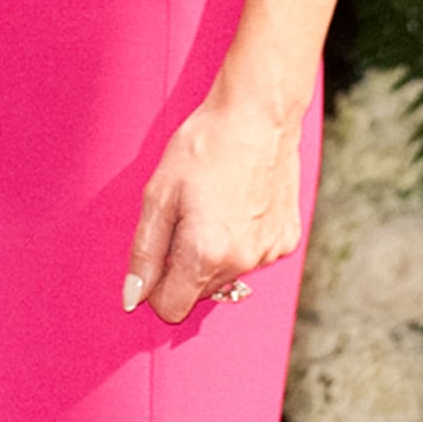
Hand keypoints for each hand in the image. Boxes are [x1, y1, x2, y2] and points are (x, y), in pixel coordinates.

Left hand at [125, 50, 308, 325]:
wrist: (257, 114)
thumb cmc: (204, 146)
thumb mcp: (159, 195)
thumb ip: (145, 252)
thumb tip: (134, 296)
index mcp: (206, 255)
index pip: (172, 308)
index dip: (156, 286)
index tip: (157, 254)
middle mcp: (243, 262)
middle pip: (200, 291)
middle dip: (185, 265)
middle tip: (185, 216)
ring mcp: (270, 252)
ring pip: (228, 273)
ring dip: (216, 252)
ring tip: (215, 204)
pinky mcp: (288, 238)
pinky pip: (254, 255)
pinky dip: (243, 239)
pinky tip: (240, 203)